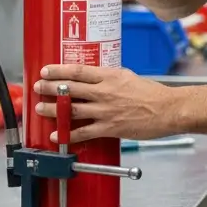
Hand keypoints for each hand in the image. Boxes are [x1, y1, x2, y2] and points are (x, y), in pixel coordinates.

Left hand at [34, 64, 177, 143]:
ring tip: (40, 108)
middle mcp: (105, 92)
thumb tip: (96, 77)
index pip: (78, 71)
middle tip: (38, 87)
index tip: (46, 71)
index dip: (59, 70)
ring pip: (72, 109)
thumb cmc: (152, 93)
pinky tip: (57, 135)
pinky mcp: (110, 128)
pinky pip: (84, 131)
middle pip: (70, 88)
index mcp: (110, 76)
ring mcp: (106, 111)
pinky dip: (68, 134)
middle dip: (50, 88)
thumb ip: (110, 77)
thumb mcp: (129, 76)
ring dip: (53, 109)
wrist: (168, 110)